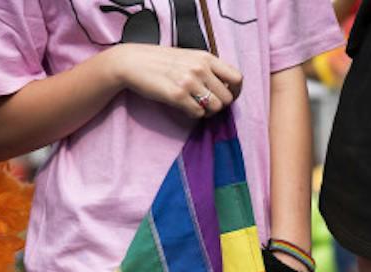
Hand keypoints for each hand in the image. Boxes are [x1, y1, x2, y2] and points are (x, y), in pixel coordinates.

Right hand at [107, 43, 242, 118]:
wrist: (133, 62)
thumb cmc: (161, 61)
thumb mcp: (189, 57)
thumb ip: (207, 68)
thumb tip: (225, 88)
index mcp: (206, 57)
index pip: (237, 78)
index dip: (236, 92)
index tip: (228, 97)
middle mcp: (200, 68)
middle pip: (228, 98)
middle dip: (219, 106)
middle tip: (207, 105)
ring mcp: (189, 82)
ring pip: (215, 108)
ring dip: (208, 112)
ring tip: (195, 107)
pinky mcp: (177, 95)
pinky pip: (198, 114)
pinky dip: (193, 115)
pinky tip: (184, 108)